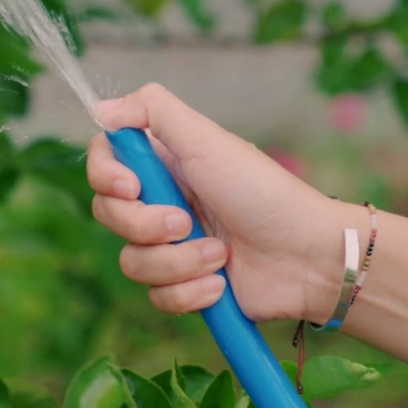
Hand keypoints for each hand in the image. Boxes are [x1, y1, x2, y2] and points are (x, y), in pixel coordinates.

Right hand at [88, 84, 364, 322]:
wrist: (307, 257)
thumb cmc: (262, 191)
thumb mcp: (207, 138)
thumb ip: (151, 110)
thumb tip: (99, 109)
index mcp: (162, 163)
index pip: (102, 163)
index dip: (105, 177)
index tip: (132, 187)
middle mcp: (159, 202)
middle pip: (108, 215)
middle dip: (146, 226)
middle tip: (188, 222)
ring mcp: (170, 247)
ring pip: (131, 262)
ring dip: (177, 262)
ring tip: (219, 256)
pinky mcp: (184, 286)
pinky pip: (157, 297)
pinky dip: (190, 292)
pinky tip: (221, 283)